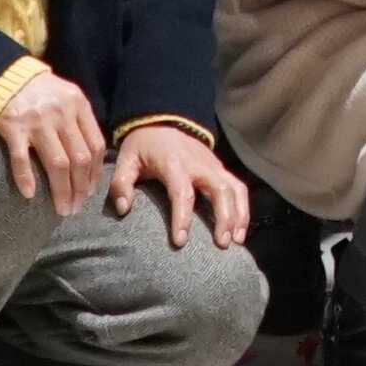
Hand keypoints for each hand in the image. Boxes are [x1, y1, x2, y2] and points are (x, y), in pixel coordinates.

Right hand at [0, 64, 110, 210]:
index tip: (90, 191)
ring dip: (61, 190)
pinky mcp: (13, 128)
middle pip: (78, 158)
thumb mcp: (69, 98)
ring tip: (62, 208)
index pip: (94, 145)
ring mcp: (37, 122)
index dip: (94, 172)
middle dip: (80, 187)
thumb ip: (81, 122)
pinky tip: (30, 194)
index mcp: (78, 105)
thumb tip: (92, 159)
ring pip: (57, 163)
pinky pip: (21, 158)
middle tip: (76, 206)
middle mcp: (61, 114)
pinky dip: (25, 178)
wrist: (8, 77)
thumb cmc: (42, 92)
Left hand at [108, 119, 256, 250]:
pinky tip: (240, 230)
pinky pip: (239, 188)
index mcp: (174, 163)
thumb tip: (123, 209)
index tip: (180, 242)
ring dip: (238, 215)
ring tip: (235, 241)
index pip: (182, 193)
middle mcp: (199, 165)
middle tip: (222, 244)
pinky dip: (243, 209)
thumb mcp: (126, 160)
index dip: (182, 218)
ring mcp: (213, 166)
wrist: (162, 121)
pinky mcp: (220, 169)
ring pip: (234, 189)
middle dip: (224, 218)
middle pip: (219, 190)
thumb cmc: (143, 146)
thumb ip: (121, 183)